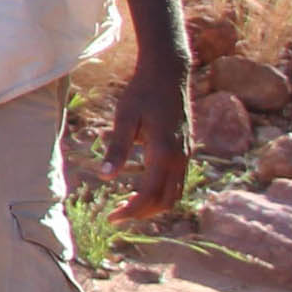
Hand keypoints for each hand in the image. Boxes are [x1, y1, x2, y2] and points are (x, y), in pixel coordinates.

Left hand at [98, 50, 193, 236]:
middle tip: (116, 216)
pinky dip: (161, 192)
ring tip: (126, 205)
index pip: (150, 194)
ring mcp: (186, 154)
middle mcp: (180, 157)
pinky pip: (177, 181)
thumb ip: (117, 149)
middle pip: (166, 200)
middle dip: (142, 213)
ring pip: (175, 193)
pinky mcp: (186, 150)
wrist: (169, 73)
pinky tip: (140, 188)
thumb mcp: (124, 118)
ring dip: (153, 204)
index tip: (111, 218)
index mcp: (164, 152)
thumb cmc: (142, 92)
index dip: (131, 211)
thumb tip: (105, 177)